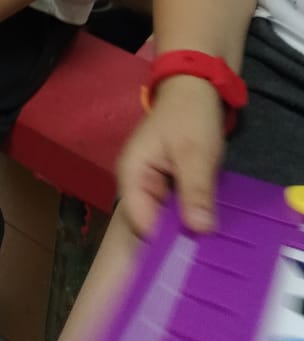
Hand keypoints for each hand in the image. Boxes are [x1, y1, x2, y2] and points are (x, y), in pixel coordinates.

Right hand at [117, 75, 225, 236]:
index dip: (164, 241)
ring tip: (209, 239)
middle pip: (150, 225)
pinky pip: (173, 210)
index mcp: (131, 175)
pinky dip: (189, 216)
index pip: (140, 223)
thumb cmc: (189, 116)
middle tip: (206, 250)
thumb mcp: (195, 153)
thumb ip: (195, 191)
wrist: (194, 87)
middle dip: (176, 238)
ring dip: (184, 228)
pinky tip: (207, 222)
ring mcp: (148, 184)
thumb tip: (199, 231)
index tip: (192, 253)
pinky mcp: (164, 184)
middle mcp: (134, 184)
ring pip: (163, 220)